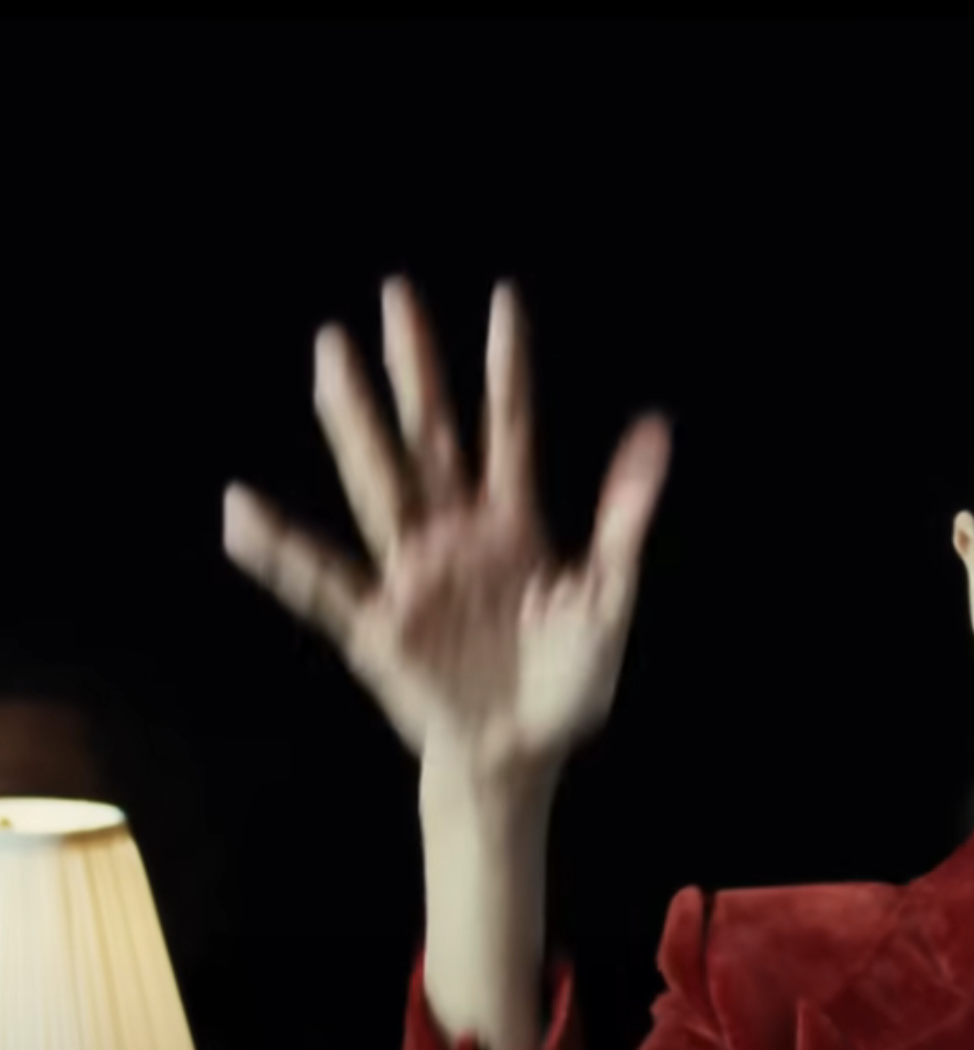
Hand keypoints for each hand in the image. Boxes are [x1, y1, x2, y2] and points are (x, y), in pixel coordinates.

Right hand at [223, 279, 670, 783]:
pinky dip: (281, 552)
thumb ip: (625, 514)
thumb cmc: (569, 682)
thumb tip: (655, 429)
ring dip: (355, 421)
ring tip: (328, 359)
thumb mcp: (610, 597)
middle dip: (415, 368)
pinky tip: (242, 512)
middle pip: (431, 434)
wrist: (526, 755)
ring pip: (380, 481)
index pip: (509, 426)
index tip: (504, 299)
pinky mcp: (379, 625)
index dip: (507, 368)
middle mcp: (455, 534)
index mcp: (513, 525)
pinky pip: (322, 582)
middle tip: (396, 294)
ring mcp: (413, 573)